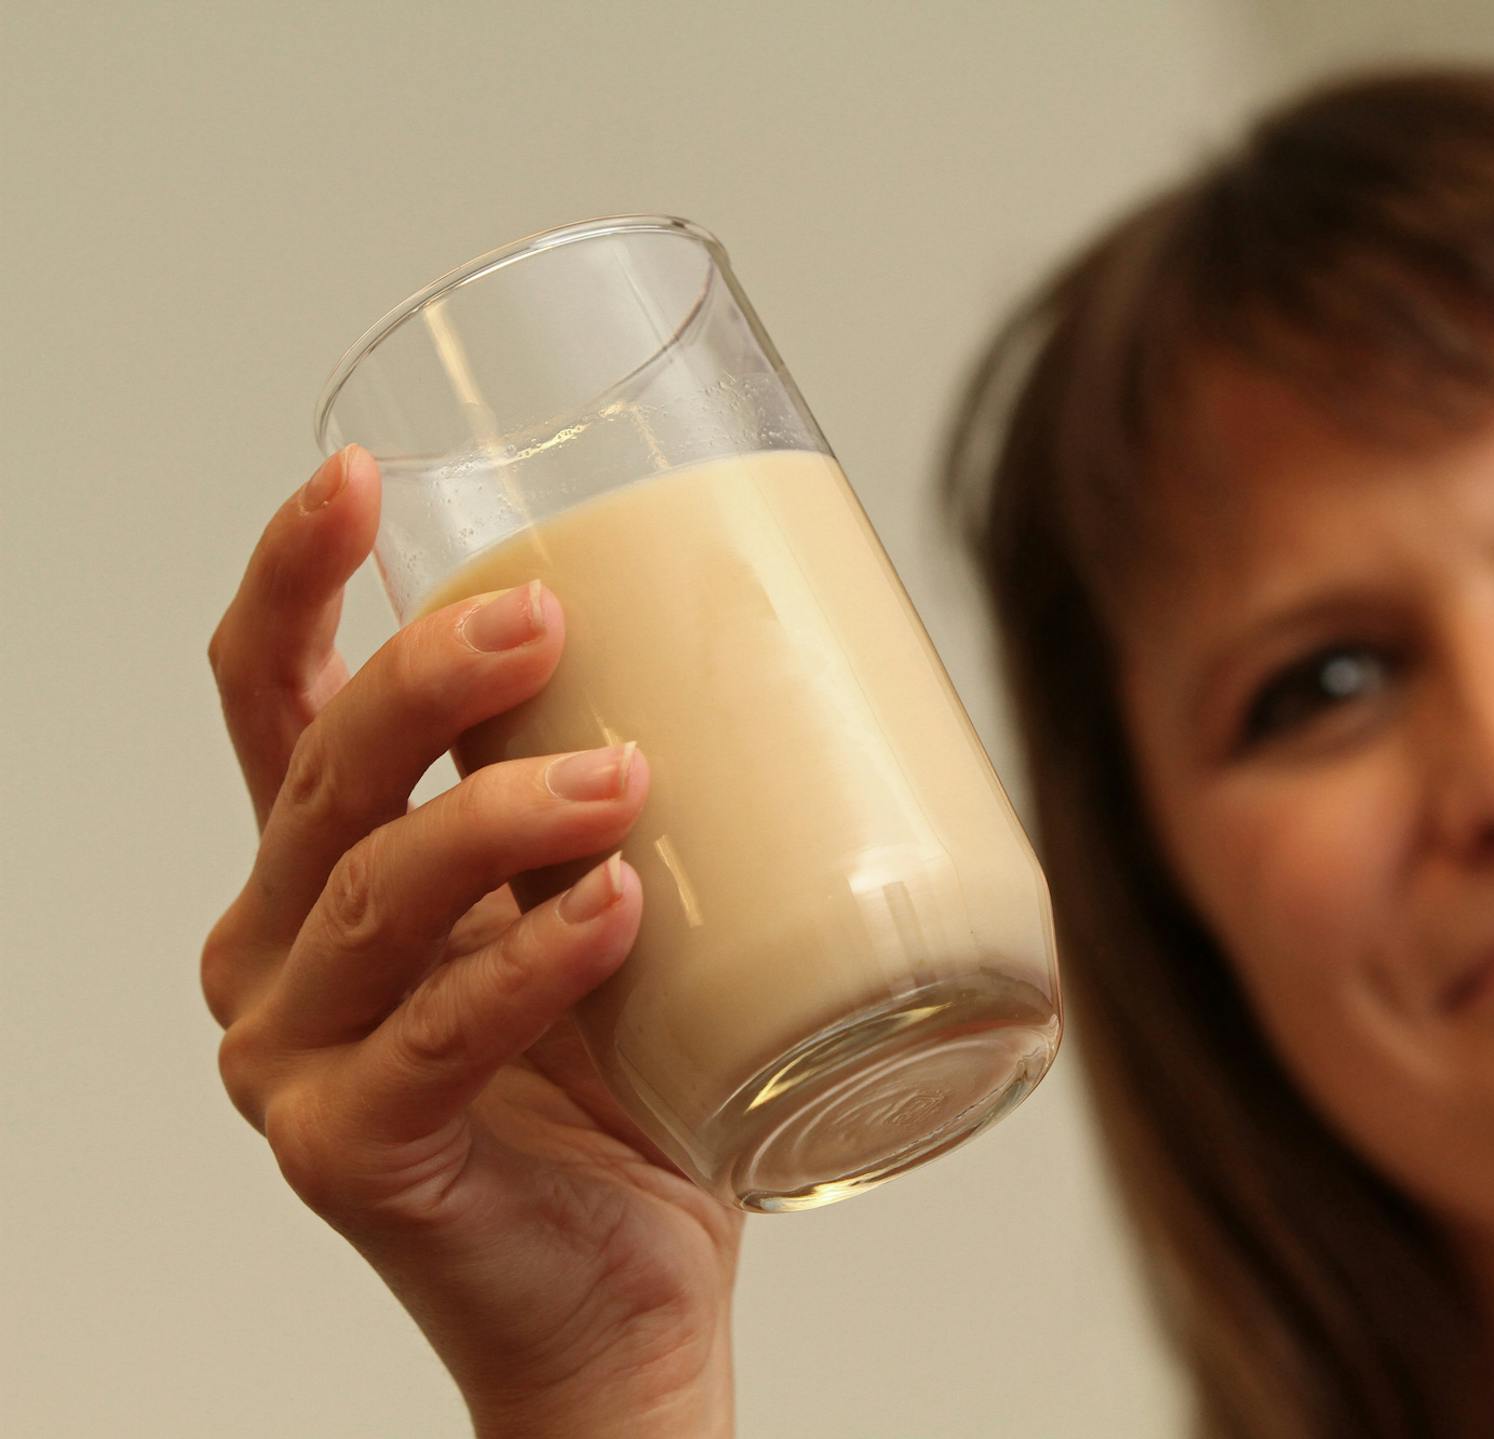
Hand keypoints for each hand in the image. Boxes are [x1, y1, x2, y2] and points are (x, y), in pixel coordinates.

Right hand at [204, 446, 740, 1436]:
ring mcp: (294, 1057)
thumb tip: (784, 637)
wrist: (632, 1294)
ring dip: (496, 818)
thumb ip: (628, 797)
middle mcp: (279, 949)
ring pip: (369, 891)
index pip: (273, 698)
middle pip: (320, 772)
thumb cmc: (631, 1087)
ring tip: (624, 779)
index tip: (358, 477)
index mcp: (327, 868)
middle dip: (427, 679)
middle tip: (544, 621)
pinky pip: (431, 1039)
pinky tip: (614, 910)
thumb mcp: (617, 906)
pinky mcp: (348, 1152)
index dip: (293, 579)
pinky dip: (524, 968)